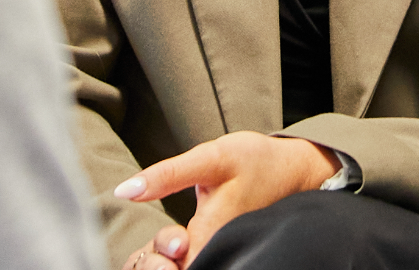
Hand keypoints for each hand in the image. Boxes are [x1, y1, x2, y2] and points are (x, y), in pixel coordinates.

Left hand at [114, 132, 336, 265]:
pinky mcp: (226, 251)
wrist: (294, 169)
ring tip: (169, 242)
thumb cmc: (253, 161)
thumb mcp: (209, 159)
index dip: (151, 261)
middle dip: (157, 262)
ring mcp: (224, 255)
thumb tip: (124, 191)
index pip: (167, 268)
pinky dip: (183, 256)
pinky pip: (197, 262)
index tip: (150, 246)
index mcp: (208, 240)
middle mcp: (218, 255)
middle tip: (155, 244)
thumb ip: (167, 176)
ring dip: (169, 260)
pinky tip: (180, 241)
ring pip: (185, 267)